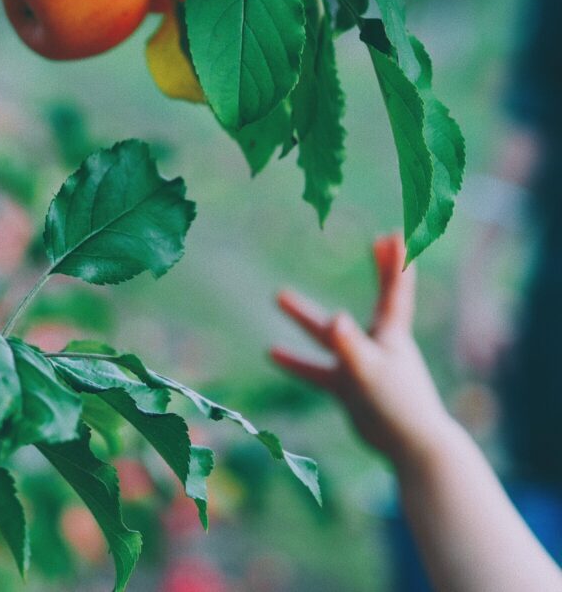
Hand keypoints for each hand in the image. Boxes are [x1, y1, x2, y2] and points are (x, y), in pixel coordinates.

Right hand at [271, 234, 454, 471]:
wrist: (409, 448)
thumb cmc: (396, 406)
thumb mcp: (369, 371)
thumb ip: (349, 345)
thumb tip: (333, 319)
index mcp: (390, 335)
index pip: (396, 291)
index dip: (397, 262)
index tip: (398, 233)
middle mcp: (377, 343)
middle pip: (376, 299)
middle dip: (377, 269)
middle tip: (374, 239)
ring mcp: (361, 364)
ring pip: (329, 334)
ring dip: (306, 316)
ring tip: (278, 294)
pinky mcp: (348, 387)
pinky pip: (317, 369)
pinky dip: (296, 361)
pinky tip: (271, 352)